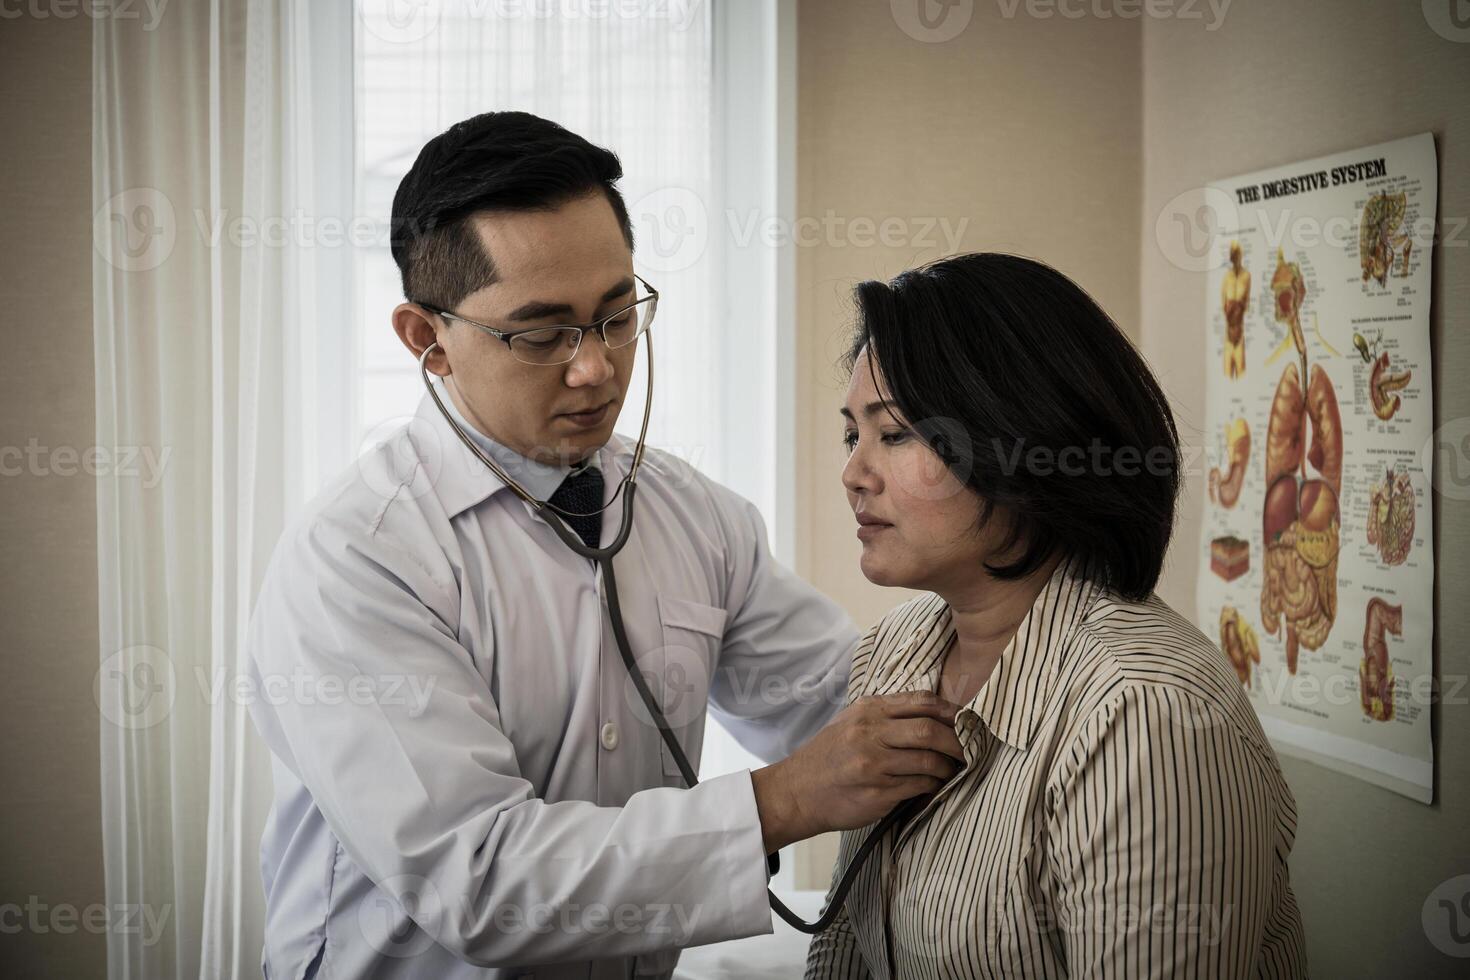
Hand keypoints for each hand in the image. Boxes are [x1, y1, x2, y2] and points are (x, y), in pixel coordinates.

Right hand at [751, 690, 964, 852]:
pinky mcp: (876, 793)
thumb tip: (932, 715)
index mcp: (867, 711)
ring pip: (928, 761)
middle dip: (957, 741)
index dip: (951, 711)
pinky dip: (933, 785)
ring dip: (947, 767)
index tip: (968, 721)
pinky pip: (918, 786)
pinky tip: (935, 786)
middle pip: (929, 730)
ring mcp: (872, 764)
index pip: (921, 702)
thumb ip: (885, 715)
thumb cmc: (827, 758)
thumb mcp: (850, 723)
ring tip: (953, 770)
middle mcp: (869, 733)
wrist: (796, 792)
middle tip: (970, 749)